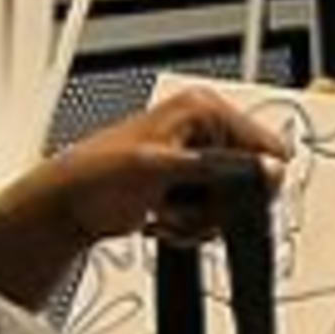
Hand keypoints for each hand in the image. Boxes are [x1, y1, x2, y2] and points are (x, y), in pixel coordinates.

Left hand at [21, 88, 291, 247]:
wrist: (66, 205)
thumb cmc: (96, 176)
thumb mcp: (163, 168)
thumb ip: (219, 168)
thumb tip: (268, 170)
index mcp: (202, 108)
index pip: (266, 147)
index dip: (253, 179)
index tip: (222, 196)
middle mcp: (205, 129)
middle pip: (251, 180)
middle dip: (219, 204)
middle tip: (183, 206)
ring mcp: (199, 158)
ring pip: (235, 203)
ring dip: (203, 219)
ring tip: (167, 212)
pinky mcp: (190, 185)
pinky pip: (216, 214)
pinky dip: (194, 225)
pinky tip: (165, 218)